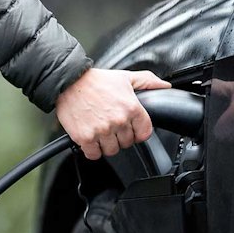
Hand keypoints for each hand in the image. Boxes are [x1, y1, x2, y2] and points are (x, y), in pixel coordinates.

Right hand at [55, 69, 170, 159]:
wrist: (68, 82)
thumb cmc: (95, 81)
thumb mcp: (125, 77)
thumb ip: (148, 82)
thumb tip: (165, 87)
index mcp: (131, 107)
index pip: (144, 133)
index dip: (138, 132)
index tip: (131, 129)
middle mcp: (118, 120)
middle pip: (127, 143)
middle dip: (121, 136)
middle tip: (112, 126)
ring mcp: (101, 130)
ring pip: (112, 150)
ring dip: (107, 144)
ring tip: (101, 131)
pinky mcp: (85, 137)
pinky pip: (94, 155)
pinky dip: (92, 150)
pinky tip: (91, 138)